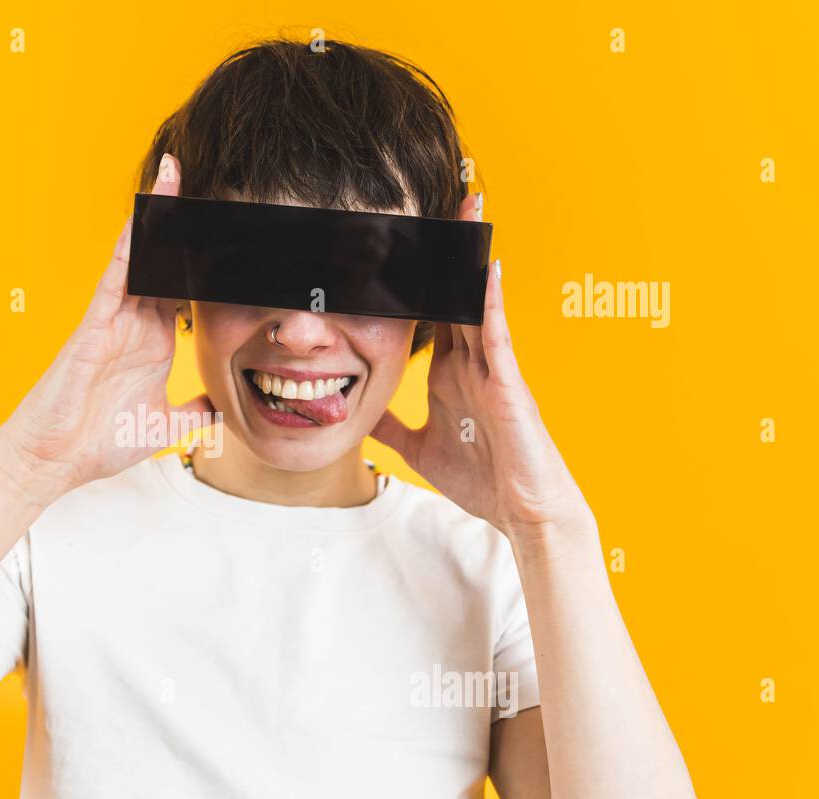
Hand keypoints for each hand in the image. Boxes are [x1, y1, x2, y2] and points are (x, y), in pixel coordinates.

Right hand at [0, 154, 212, 503]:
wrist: (56, 459)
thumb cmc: (98, 441)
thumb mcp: (163, 426)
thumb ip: (194, 412)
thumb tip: (221, 407)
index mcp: (155, 341)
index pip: (189, 288)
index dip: (209, 260)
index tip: (237, 234)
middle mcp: (137, 322)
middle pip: (168, 260)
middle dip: (185, 223)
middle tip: (211, 184)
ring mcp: (115, 319)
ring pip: (141, 257)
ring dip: (157, 216)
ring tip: (174, 174)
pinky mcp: (95, 324)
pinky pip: (116, 276)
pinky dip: (130, 245)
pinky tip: (144, 216)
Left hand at [371, 194, 590, 540]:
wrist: (523, 512)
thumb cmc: (483, 479)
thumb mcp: (419, 449)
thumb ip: (391, 429)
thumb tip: (358, 416)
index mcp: (451, 374)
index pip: (428, 315)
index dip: (410, 281)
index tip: (393, 245)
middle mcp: (472, 362)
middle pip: (452, 294)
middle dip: (444, 250)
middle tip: (434, 203)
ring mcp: (493, 369)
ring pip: (475, 301)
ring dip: (469, 257)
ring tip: (464, 209)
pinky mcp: (509, 383)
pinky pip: (496, 334)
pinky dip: (487, 300)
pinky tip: (483, 266)